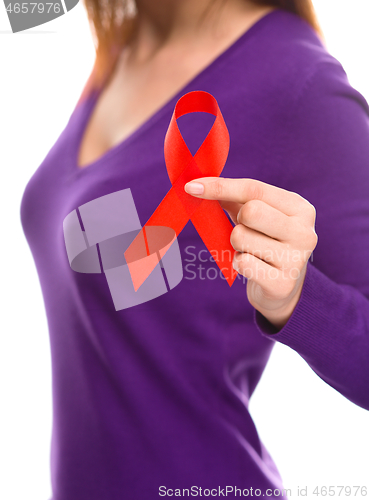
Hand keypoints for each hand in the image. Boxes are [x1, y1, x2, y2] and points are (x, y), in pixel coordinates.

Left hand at [184, 177, 317, 329]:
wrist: (283, 288)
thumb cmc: (265, 242)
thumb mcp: (258, 216)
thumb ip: (234, 197)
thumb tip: (198, 186)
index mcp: (300, 208)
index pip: (254, 189)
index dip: (220, 186)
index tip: (191, 186)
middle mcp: (304, 232)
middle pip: (250, 211)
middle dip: (237, 221)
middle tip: (246, 232)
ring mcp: (296, 259)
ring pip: (241, 237)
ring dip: (236, 245)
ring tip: (252, 252)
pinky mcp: (282, 283)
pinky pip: (242, 263)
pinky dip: (238, 263)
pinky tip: (252, 267)